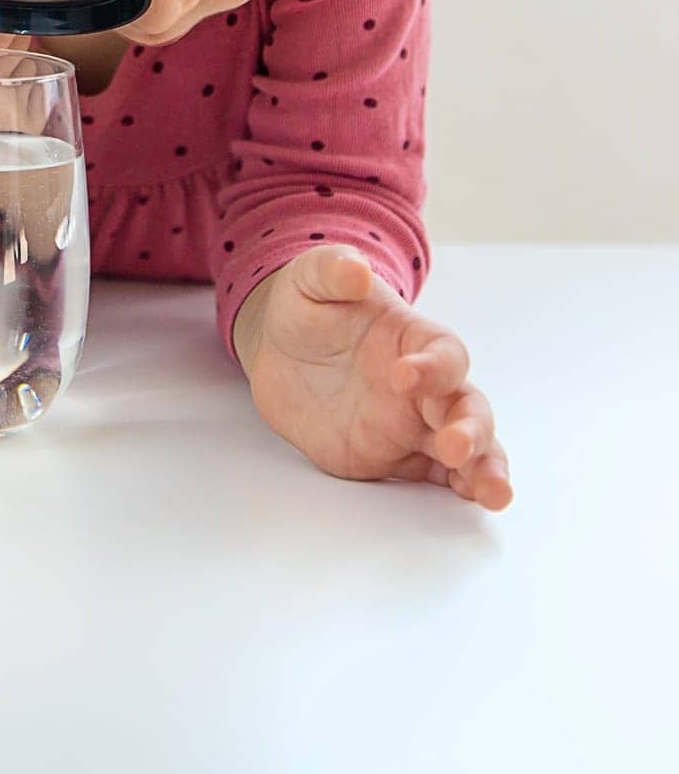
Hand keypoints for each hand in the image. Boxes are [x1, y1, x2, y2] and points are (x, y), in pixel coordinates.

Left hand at [236, 243, 512, 510]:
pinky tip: (474, 502)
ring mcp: (413, 425)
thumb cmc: (308, 308)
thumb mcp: (311, 279)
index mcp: (415, 338)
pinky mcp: (394, 458)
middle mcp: (426, 385)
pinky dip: (459, 490)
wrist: (279, 353)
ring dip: (484, 468)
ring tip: (493, 492)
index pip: (443, 353)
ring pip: (468, 448)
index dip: (432, 367)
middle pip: (468, 406)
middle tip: (456, 447)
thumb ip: (334, 271)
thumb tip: (355, 271)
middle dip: (471, 428)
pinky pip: (436, 478)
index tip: (402, 378)